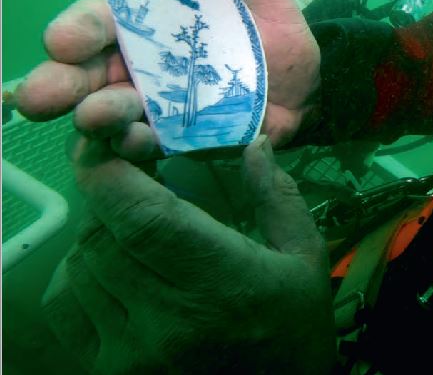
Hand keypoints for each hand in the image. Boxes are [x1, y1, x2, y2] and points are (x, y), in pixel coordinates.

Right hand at [13, 0, 320, 158]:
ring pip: (112, 113)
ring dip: (98, 117)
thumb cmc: (278, 36)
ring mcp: (160, 108)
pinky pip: (150, 146)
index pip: (104, 22)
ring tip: (94, 116)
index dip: (80, 29)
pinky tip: (135, 141)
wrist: (312, 86)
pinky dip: (137, 145)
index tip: (63, 39)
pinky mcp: (181, 140)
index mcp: (154, 28)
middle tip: (41, 94)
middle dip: (61, 82)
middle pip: (90, 74)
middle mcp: (145, 69)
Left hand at [43, 135, 335, 374]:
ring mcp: (129, 353)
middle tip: (135, 188)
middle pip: (101, 234)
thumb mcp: (304, 257)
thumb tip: (254, 143)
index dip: (111, 174)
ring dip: (97, 235)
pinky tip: (112, 272)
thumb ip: (277, 198)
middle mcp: (167, 320)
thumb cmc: (294, 327)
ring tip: (133, 234)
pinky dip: (78, 275)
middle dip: (109, 198)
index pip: (143, 218)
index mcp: (222, 281)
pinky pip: (65, 306)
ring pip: (79, 265)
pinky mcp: (107, 374)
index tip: (111, 147)